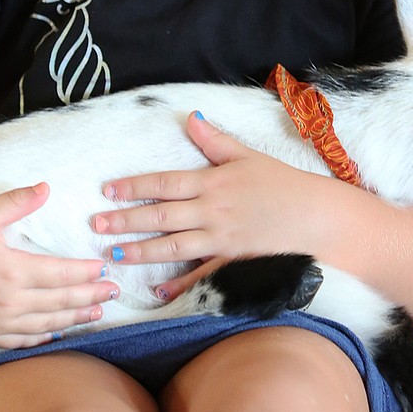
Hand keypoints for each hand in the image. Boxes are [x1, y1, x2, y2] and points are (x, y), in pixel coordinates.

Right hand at [0, 184, 119, 347]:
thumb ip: (18, 202)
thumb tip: (47, 187)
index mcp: (11, 270)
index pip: (62, 274)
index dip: (86, 273)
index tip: (104, 268)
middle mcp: (7, 302)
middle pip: (61, 302)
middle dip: (90, 296)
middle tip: (114, 291)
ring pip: (46, 324)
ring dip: (74, 318)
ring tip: (96, 311)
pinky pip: (21, 340)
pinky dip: (44, 336)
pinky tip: (58, 331)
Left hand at [91, 113, 318, 290]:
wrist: (316, 216)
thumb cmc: (283, 183)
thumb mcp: (248, 156)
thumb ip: (215, 141)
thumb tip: (191, 118)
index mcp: (213, 182)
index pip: (164, 183)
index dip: (134, 187)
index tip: (107, 191)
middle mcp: (212, 211)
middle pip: (160, 216)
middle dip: (125, 221)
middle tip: (96, 225)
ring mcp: (221, 239)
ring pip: (173, 247)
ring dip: (141, 252)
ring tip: (114, 255)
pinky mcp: (233, 261)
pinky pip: (202, 275)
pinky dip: (180, 286)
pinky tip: (158, 293)